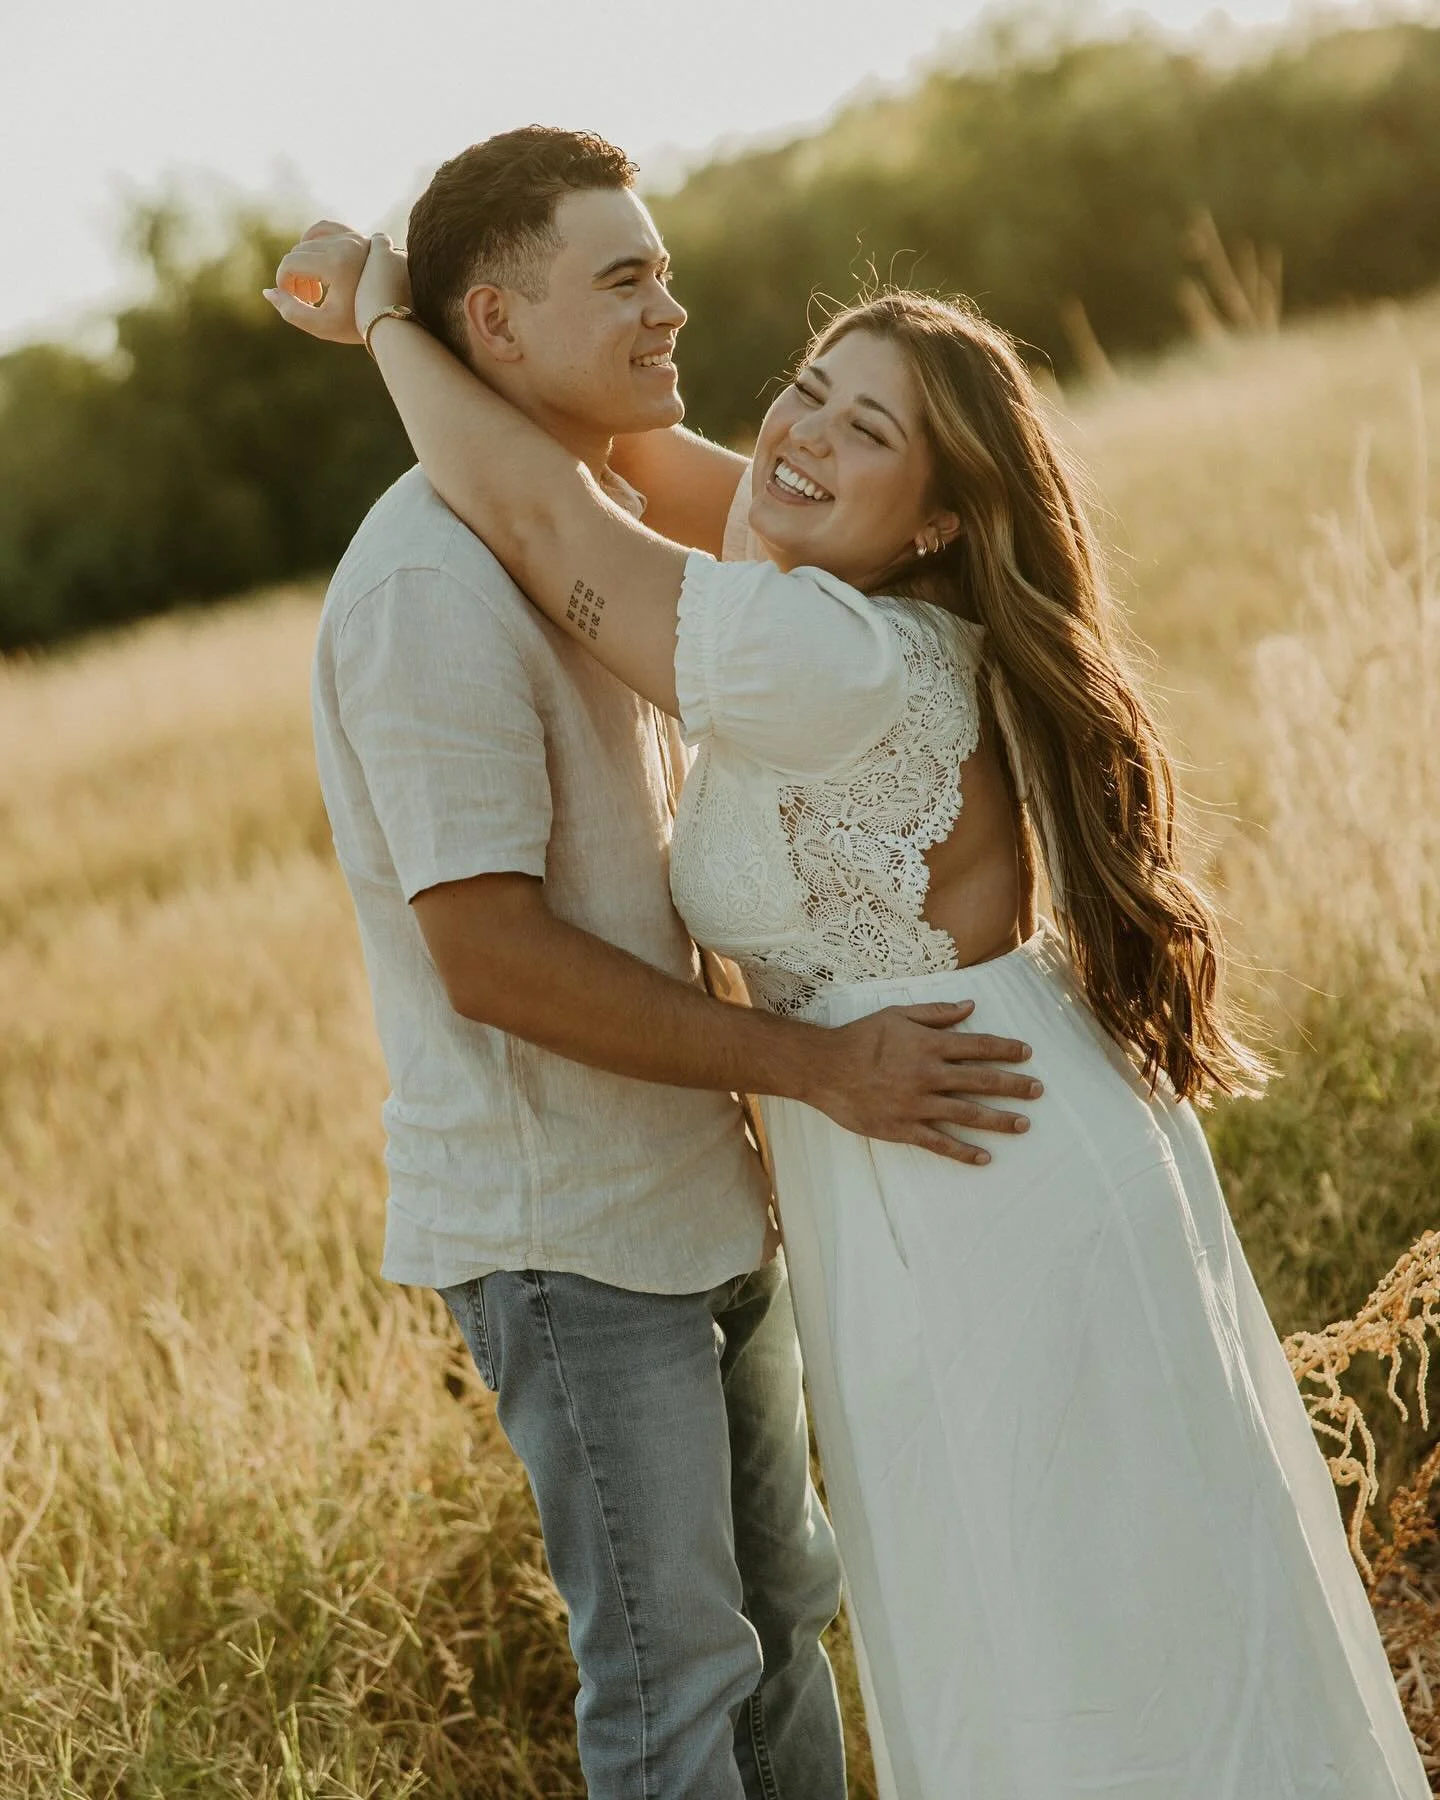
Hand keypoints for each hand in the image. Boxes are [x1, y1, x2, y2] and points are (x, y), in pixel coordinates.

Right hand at [263, 221, 408, 344]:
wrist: (398, 317)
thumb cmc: (359, 326)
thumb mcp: (321, 325)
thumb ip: (290, 311)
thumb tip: (267, 291)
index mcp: (336, 264)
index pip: (289, 264)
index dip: (284, 284)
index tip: (294, 300)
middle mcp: (345, 244)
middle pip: (298, 252)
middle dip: (295, 276)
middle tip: (309, 300)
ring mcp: (353, 237)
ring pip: (309, 241)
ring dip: (304, 262)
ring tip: (317, 287)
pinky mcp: (358, 236)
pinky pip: (326, 228)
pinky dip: (315, 241)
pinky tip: (318, 263)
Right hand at [805, 1001, 1041, 1163]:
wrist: (824, 1067)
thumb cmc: (860, 1037)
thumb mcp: (897, 1014)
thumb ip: (936, 1013)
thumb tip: (970, 1006)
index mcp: (928, 1045)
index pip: (978, 1046)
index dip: (1006, 1049)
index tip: (1027, 1054)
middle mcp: (928, 1075)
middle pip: (981, 1081)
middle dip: (1014, 1085)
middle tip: (1038, 1091)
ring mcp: (917, 1104)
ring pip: (967, 1114)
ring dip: (999, 1120)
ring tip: (1023, 1125)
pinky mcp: (902, 1128)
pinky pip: (939, 1143)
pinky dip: (963, 1151)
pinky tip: (984, 1157)